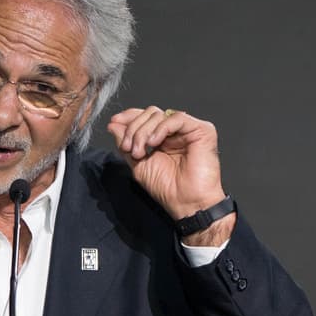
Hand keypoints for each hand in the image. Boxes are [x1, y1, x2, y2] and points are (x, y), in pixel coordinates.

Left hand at [107, 107, 233, 243]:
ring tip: (140, 152)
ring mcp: (188, 130)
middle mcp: (176, 131)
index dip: (129, 117)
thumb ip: (125, 143)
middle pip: (150, 113)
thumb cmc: (167, 189)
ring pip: (159, 114)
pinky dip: (160, 128)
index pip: (145, 117)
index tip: (114, 122)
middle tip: (129, 149)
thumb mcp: (138, 164)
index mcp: (163, 138)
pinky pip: (176, 118)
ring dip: (143, 132)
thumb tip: (113, 125)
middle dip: (134, 129)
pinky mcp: (202, 130)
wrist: (186, 202)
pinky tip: (155, 143)